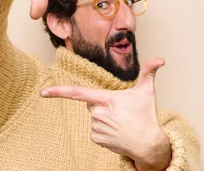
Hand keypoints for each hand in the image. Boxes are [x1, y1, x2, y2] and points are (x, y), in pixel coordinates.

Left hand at [40, 58, 171, 170]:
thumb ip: (150, 72)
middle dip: (102, 103)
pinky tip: (117, 131)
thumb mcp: (148, 92)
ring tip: (121, 122)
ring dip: (104, 117)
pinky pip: (95, 129)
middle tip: (121, 109)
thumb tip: (161, 59)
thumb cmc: (147, 116)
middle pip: (91, 103)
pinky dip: (104, 129)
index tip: (42, 92)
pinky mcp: (96, 139)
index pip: (78, 93)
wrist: (148, 144)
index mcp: (107, 99)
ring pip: (93, 117)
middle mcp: (98, 114)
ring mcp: (96, 128)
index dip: (58, 92)